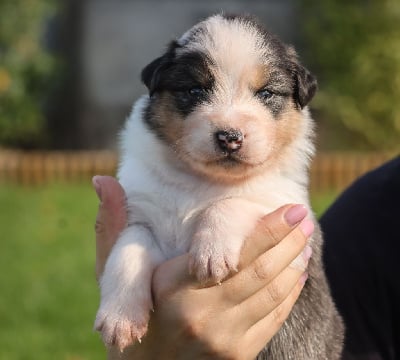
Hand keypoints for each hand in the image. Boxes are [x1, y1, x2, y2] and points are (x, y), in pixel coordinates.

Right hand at [93, 176, 312, 359]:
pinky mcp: (238, 355)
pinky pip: (273, 319)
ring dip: (294, 263)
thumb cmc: (132, 312)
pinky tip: (296, 273)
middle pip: (259, 273)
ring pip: (271, 295)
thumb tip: (102, 180)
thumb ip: (112, 225)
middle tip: (305, 217)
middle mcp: (202, 316)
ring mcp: (224, 340)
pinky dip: (289, 293)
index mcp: (173, 288)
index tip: (290, 209)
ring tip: (306, 239)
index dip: (266, 231)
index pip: (230, 255)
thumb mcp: (112, 271)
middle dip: (288, 242)